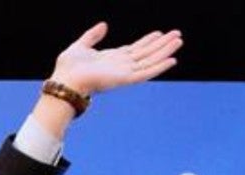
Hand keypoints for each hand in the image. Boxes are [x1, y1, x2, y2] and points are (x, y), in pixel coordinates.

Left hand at [51, 22, 182, 94]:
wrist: (66, 80)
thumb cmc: (68, 68)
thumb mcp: (80, 46)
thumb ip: (92, 36)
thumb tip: (104, 25)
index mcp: (111, 59)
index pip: (134, 49)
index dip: (147, 41)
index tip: (159, 33)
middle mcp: (120, 66)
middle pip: (146, 53)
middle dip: (162, 44)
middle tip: (177, 34)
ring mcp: (124, 73)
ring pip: (150, 60)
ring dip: (165, 51)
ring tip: (179, 41)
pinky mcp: (125, 79)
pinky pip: (146, 72)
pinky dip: (159, 67)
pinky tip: (172, 60)